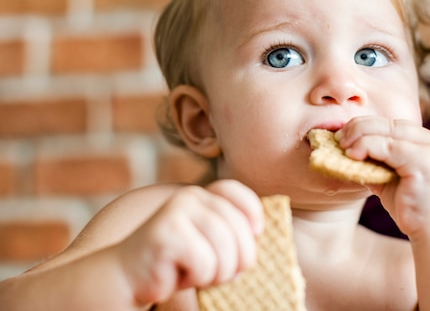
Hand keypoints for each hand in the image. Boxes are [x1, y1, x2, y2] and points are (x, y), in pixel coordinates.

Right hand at [116, 180, 263, 305]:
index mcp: (201, 195)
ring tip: (193, 273)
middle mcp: (190, 196)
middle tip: (216, 272)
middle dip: (237, 260)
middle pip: (240, 230)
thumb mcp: (208, 242)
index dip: (253, 215)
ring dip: (215, 273)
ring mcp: (177, 212)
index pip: (239, 194)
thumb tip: (259, 235)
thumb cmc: (175, 264)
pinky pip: (205, 263)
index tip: (254, 235)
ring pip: (225, 250)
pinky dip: (196, 278)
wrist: (126, 278)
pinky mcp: (167, 233)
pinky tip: (175, 274)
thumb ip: (230, 232)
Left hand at [336, 116, 429, 236]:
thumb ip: (375, 163)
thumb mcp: (390, 180)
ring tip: (343, 147)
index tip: (342, 134)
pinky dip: (367, 146)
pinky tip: (353, 155)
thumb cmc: (412, 209)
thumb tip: (346, 151)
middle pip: (388, 123)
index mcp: (426, 142)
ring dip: (360, 136)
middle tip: (338, 138)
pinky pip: (389, 147)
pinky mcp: (425, 161)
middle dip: (358, 127)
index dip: (364, 125)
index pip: (390, 124)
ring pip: (387, 131)